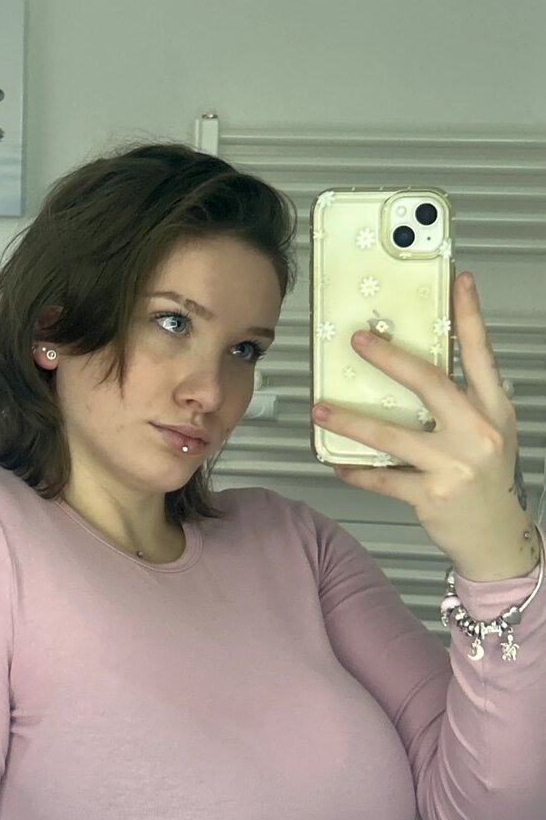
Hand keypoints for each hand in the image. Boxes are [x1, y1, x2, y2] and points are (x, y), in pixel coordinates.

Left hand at [311, 271, 537, 579]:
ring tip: (322, 410)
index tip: (459, 282)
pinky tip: (337, 461)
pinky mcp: (432, 495)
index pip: (481, 354)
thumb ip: (460, 401)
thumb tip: (410, 368)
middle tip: (358, 341)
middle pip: (430, 384)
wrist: (498, 537)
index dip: (471, 316)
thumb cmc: (487, 479)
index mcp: (494, 409)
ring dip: (351, 421)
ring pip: (393, 435)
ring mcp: (455, 465)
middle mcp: (478, 432)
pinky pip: (383, 477)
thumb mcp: (487, 431)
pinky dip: (356, 470)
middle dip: (390, 359)